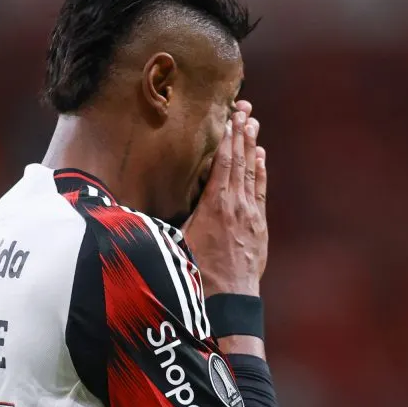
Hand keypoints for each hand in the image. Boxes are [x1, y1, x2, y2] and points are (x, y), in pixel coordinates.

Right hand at [183, 100, 267, 297]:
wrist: (228, 298)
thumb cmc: (197, 271)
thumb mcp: (178, 240)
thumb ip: (174, 216)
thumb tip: (146, 203)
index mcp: (214, 205)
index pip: (222, 163)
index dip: (226, 138)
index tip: (229, 116)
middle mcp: (235, 204)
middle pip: (239, 161)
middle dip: (241, 133)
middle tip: (243, 108)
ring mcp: (250, 214)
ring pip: (252, 173)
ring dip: (252, 146)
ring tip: (252, 123)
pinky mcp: (259, 226)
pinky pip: (260, 191)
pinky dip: (261, 171)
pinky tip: (260, 156)